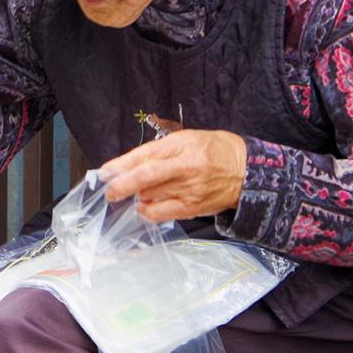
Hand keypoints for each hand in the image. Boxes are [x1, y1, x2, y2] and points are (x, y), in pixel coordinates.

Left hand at [99, 129, 247, 222]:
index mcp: (184, 145)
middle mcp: (186, 167)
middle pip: (145, 177)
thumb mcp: (187, 139)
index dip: (121, 165)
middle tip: (109, 190)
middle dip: (121, 185)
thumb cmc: (214, 151)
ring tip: (135, 192)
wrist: (248, 172)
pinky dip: (147, 211)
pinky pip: (160, 213)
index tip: (104, 172)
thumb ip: (158, 151)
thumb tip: (127, 165)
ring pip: (150, 195)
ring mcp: (190, 189)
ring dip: (136, 195)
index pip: (146, 155)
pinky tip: (144, 206)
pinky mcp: (192, 207)